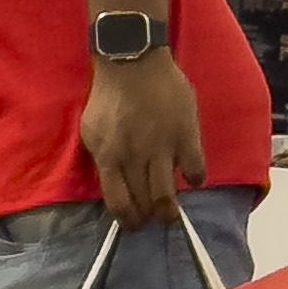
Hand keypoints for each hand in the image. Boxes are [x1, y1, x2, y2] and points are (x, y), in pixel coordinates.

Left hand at [81, 51, 204, 229]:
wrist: (133, 63)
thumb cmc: (109, 95)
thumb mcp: (92, 130)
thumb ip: (103, 157)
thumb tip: (112, 181)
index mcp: (109, 157)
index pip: (117, 201)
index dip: (126, 219)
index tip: (132, 225)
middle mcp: (135, 158)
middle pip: (143, 201)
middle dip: (147, 217)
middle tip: (153, 221)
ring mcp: (162, 148)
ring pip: (167, 193)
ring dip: (169, 209)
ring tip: (171, 214)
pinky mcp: (186, 135)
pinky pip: (195, 168)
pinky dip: (195, 178)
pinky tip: (193, 179)